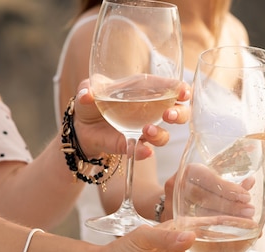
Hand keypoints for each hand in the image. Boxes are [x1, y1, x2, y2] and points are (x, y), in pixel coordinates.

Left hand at [72, 80, 190, 158]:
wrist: (80, 126)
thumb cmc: (92, 101)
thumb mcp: (88, 88)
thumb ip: (88, 88)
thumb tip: (87, 94)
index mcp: (145, 91)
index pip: (170, 88)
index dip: (181, 90)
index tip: (184, 92)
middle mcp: (151, 112)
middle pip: (178, 113)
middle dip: (179, 114)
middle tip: (169, 115)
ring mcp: (144, 131)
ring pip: (164, 135)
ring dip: (160, 134)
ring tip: (147, 131)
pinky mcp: (132, 145)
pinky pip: (142, 150)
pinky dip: (144, 151)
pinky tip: (143, 150)